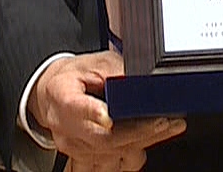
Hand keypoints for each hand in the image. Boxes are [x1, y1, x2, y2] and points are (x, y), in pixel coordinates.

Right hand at [27, 51, 184, 171]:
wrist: (54, 95)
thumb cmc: (75, 77)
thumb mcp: (95, 62)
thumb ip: (115, 70)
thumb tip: (141, 78)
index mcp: (62, 95)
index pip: (75, 107)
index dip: (92, 113)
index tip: (108, 117)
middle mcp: (65, 126)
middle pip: (102, 137)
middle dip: (137, 131)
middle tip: (164, 120)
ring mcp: (75, 146)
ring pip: (112, 151)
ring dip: (143, 141)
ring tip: (168, 126)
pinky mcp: (85, 157)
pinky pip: (114, 160)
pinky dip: (136, 149)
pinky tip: (153, 136)